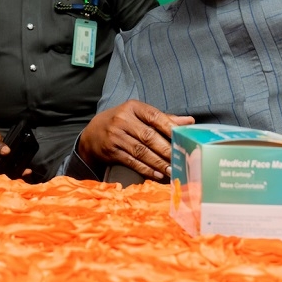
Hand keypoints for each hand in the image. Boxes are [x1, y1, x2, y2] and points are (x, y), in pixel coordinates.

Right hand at [77, 100, 193, 180]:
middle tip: (181, 159)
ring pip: (141, 151)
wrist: (92, 134)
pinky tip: (158, 174)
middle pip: (149, 136)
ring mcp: (115, 135)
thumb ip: (163, 119)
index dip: (169, 127)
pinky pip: (132, 162)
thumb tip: (189, 121)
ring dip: (159, 162)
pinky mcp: (111, 151)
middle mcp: (122, 119)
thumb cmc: (122, 122)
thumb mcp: (138, 115)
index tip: (183, 138)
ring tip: (172, 170)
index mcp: (132, 107)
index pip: (154, 116)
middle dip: (167, 149)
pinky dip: (146, 169)